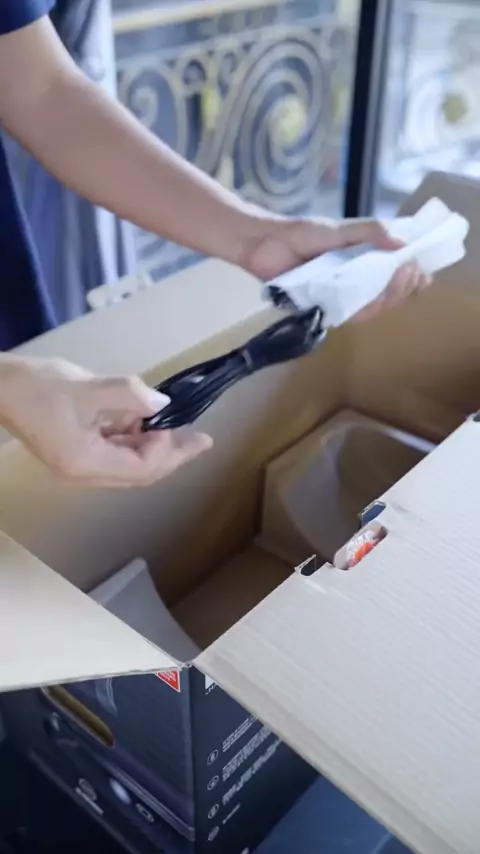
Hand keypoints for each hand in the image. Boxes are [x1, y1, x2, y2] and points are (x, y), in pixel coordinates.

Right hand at [0, 358, 211, 487]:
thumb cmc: (37, 386)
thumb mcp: (86, 386)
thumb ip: (128, 396)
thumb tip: (163, 405)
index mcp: (86, 464)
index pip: (141, 468)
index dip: (166, 449)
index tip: (180, 424)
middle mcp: (84, 473)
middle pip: (139, 473)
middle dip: (172, 456)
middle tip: (202, 441)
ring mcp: (78, 465)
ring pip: (128, 464)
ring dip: (154, 447)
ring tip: (180, 428)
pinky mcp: (75, 452)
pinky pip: (114, 452)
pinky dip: (134, 438)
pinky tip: (146, 421)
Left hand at [240, 216, 431, 321]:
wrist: (263, 242)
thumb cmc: (301, 233)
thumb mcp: (340, 228)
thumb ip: (370, 232)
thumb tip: (402, 242)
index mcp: (360, 264)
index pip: (392, 277)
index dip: (410, 280)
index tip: (425, 272)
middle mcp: (351, 284)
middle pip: (385, 296)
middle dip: (403, 286)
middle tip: (413, 272)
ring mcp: (336, 297)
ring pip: (369, 307)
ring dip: (388, 296)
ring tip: (400, 277)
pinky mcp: (320, 308)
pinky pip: (346, 313)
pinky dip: (362, 307)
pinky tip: (375, 297)